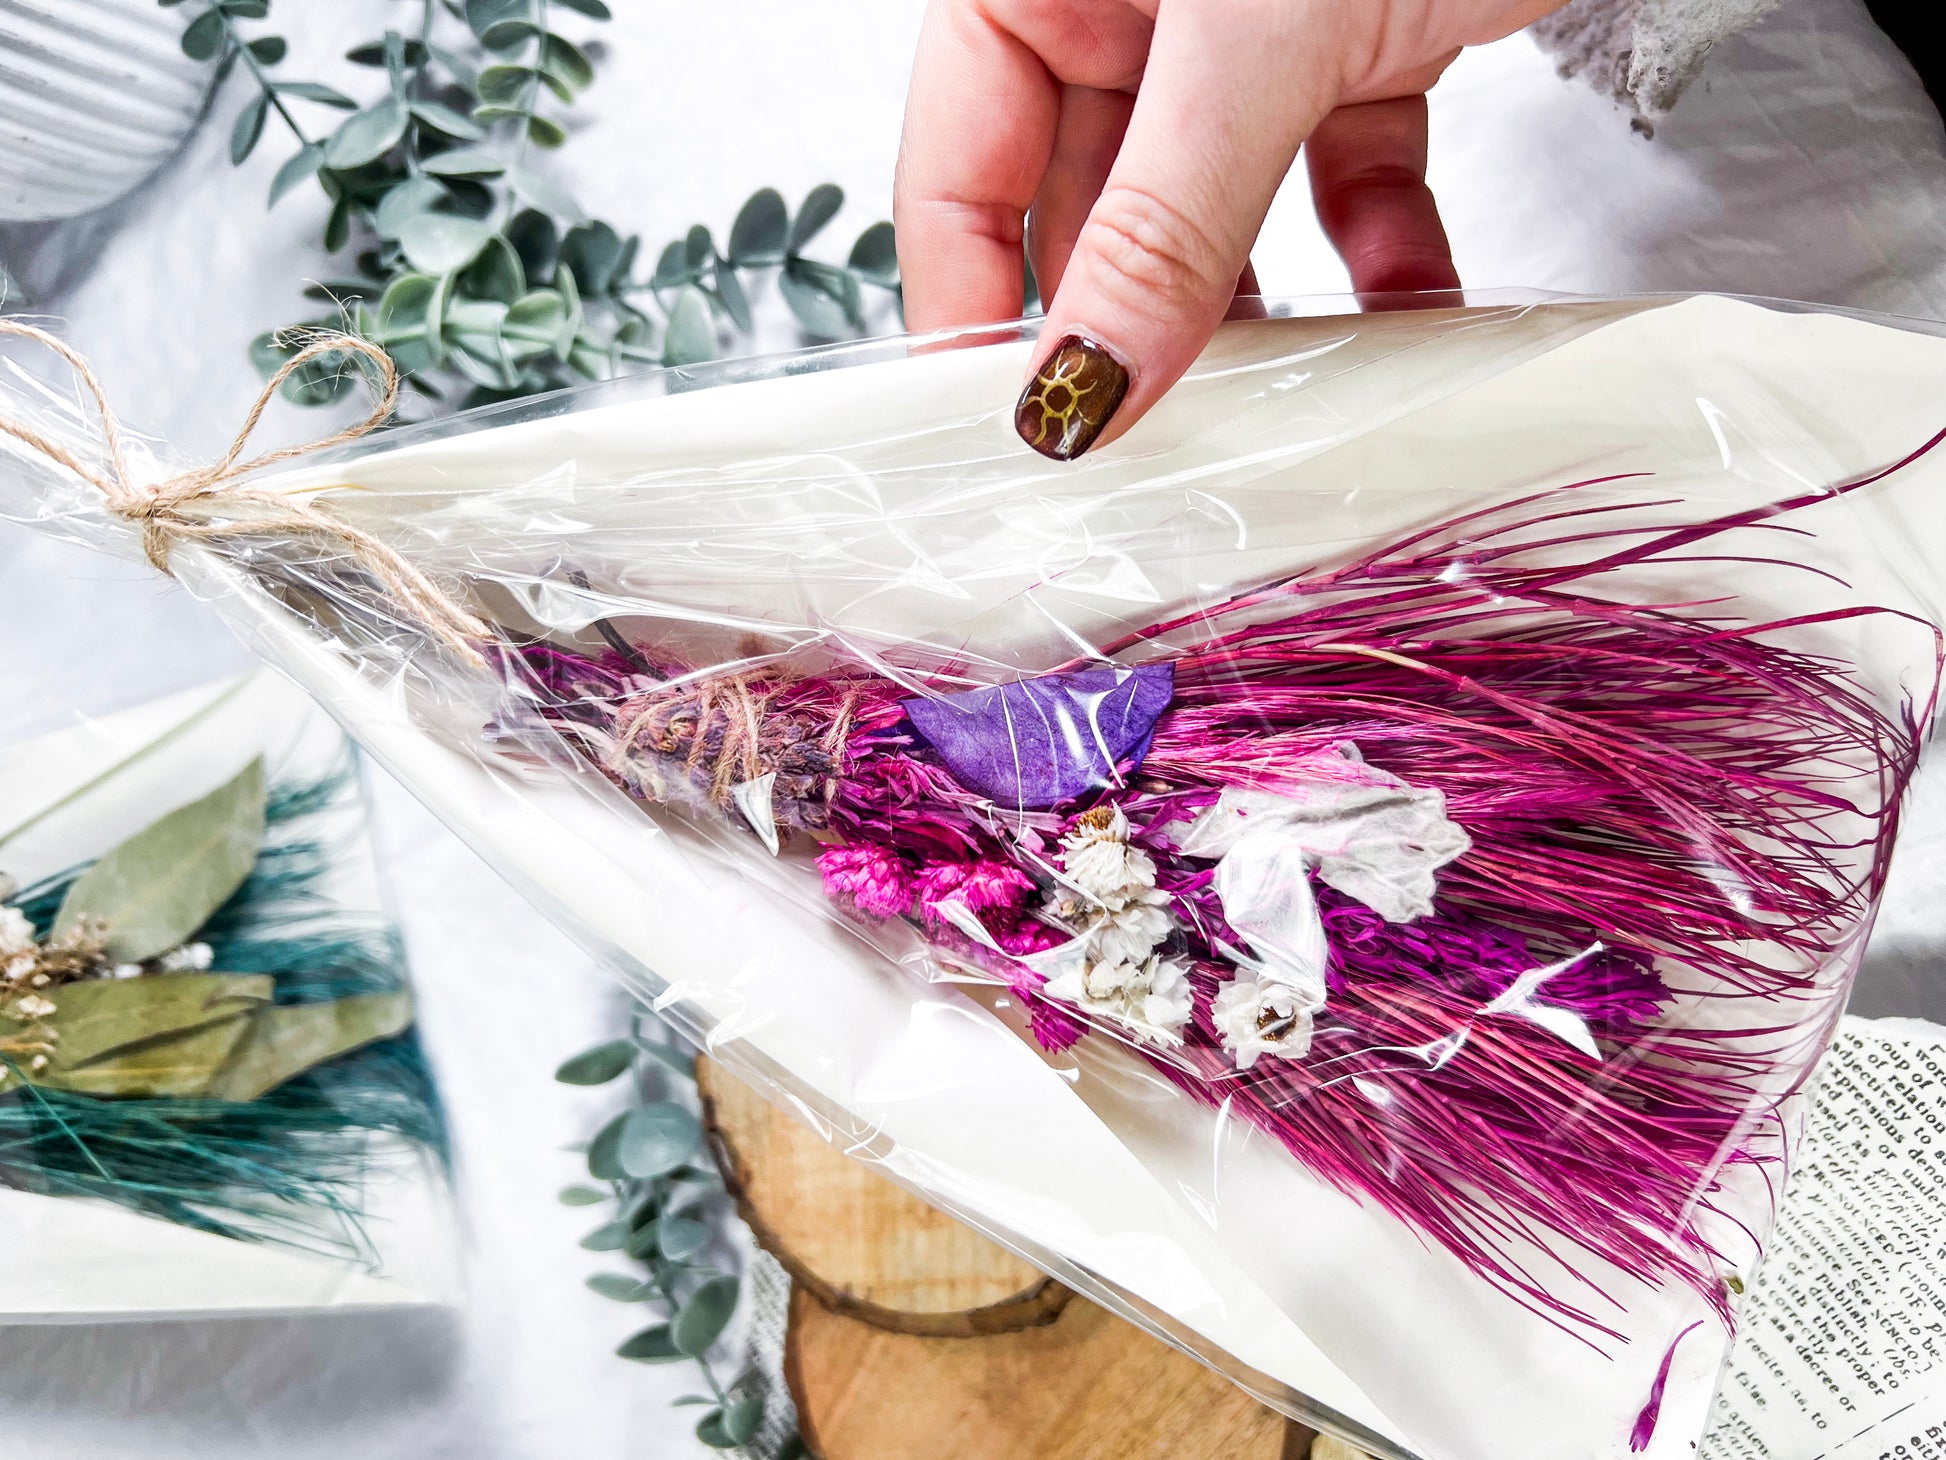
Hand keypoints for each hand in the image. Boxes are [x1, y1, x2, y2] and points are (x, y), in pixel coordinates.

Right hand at [894, 0, 1561, 458]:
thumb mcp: (1255, 33)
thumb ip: (1167, 218)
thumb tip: (1088, 378)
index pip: (954, 166)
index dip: (973, 305)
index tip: (1016, 425)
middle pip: (1084, 206)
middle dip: (1126, 322)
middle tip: (1147, 436)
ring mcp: (1243, 25)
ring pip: (1214, 211)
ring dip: (1256, 308)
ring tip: (1277, 391)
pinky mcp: (1360, 36)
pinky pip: (1342, 174)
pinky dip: (1376, 250)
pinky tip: (1404, 306)